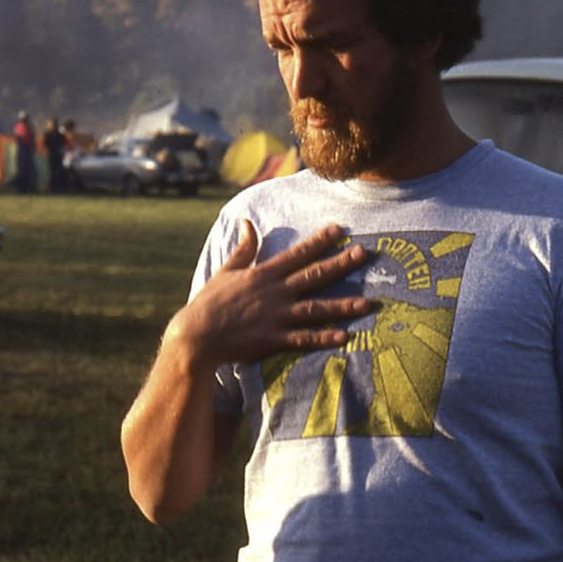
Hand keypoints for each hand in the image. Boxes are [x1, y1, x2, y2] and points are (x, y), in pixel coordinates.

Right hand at [173, 219, 371, 367]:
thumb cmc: (210, 302)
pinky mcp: (273, 339)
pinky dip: (324, 337)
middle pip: (314, 276)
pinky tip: (345, 336)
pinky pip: (304, 338)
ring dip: (342, 305)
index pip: (297, 254)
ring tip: (366, 303)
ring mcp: (276, 317)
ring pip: (315, 309)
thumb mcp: (226, 270)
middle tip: (364, 255)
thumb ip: (243, 248)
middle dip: (341, 264)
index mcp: (264, 274)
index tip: (340, 230)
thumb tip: (246, 222)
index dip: (320, 241)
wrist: (196, 335)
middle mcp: (275, 293)